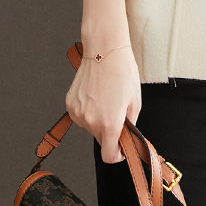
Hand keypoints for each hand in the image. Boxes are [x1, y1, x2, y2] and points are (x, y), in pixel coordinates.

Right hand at [65, 45, 141, 162]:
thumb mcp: (135, 101)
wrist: (104, 50)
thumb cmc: (122, 71)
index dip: (117, 154)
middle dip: (110, 132)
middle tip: (117, 113)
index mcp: (110, 123)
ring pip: (90, 127)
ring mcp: (78, 113)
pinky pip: (81, 116)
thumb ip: (130, 125)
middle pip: (101, 139)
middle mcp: (91, 121)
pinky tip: (95, 95)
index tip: (121, 148)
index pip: (109, 156)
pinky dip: (88, 111)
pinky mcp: (70, 104)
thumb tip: (126, 138)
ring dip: (98, 120)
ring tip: (106, 99)